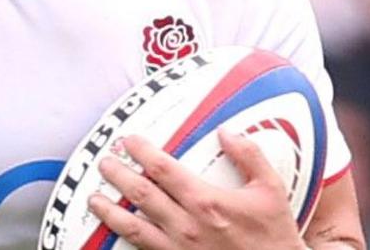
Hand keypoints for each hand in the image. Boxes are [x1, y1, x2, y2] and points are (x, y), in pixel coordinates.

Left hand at [88, 130, 304, 249]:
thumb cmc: (274, 236)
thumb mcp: (271, 191)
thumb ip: (250, 156)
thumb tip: (227, 131)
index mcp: (207, 202)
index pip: (163, 169)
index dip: (141, 152)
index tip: (129, 141)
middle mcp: (187, 226)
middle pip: (141, 194)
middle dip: (118, 175)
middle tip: (105, 162)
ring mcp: (179, 249)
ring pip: (134, 227)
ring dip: (110, 211)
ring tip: (95, 199)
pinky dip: (125, 241)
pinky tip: (115, 233)